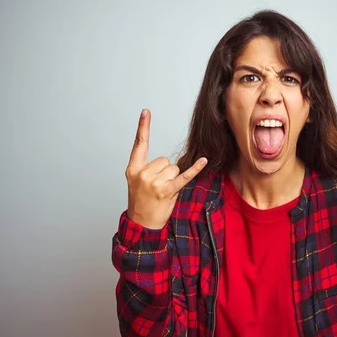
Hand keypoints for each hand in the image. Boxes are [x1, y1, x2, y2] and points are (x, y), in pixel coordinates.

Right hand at [125, 109, 207, 228]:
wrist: (142, 224)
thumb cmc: (141, 201)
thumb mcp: (136, 182)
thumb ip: (146, 168)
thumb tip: (167, 162)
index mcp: (133, 169)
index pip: (139, 144)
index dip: (143, 127)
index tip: (146, 112)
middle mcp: (143, 174)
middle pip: (165, 160)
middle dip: (165, 172)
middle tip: (157, 187)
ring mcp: (154, 183)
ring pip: (173, 168)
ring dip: (172, 179)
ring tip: (163, 191)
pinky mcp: (167, 191)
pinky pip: (184, 176)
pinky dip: (195, 169)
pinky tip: (203, 161)